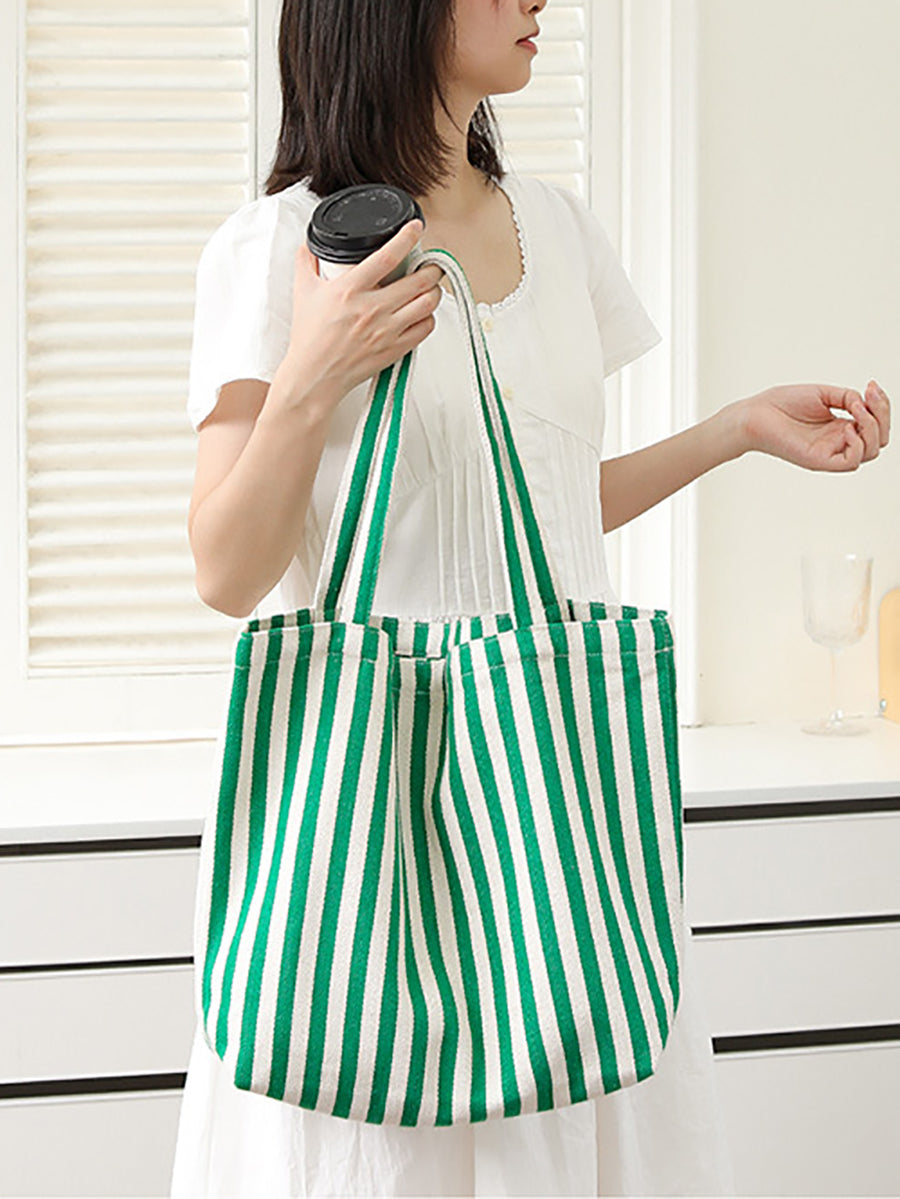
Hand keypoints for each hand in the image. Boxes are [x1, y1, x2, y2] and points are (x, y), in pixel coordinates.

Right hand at [281, 219, 444, 407]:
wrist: (315, 376)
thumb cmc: (309, 339)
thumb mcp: (303, 293)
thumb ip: (307, 264)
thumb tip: (309, 246)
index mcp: (350, 290)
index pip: (387, 257)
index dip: (406, 238)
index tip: (416, 228)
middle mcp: (372, 309)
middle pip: (419, 281)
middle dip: (431, 268)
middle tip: (431, 263)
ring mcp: (387, 331)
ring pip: (427, 304)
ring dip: (434, 292)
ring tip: (430, 287)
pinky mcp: (395, 349)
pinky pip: (425, 328)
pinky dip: (429, 317)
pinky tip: (422, 313)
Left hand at [737, 380, 890, 470]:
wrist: (755, 414)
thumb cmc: (782, 404)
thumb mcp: (824, 394)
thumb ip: (848, 397)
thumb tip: (865, 404)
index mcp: (839, 427)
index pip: (875, 424)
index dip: (881, 406)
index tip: (871, 385)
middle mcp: (837, 441)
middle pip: (879, 439)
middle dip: (882, 415)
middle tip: (869, 395)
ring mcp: (829, 453)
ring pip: (870, 452)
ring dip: (872, 428)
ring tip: (855, 409)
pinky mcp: (818, 461)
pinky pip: (850, 463)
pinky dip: (857, 445)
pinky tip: (845, 427)